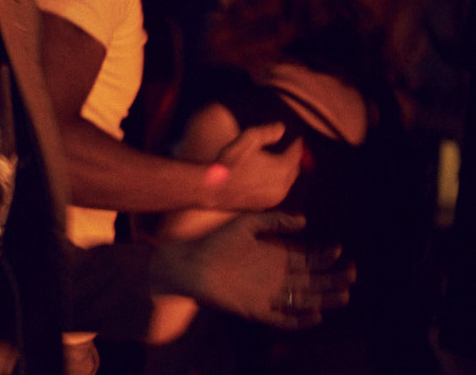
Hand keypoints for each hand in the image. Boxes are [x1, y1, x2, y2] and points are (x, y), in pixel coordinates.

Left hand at [154, 212, 354, 329]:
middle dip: (333, 278)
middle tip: (351, 273)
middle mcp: (276, 277)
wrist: (189, 263)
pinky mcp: (256, 310)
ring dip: (324, 299)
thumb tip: (304, 220)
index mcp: (275, 256)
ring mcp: (268, 295)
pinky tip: (315, 314)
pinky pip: (283, 319)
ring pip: (304, 300)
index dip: (325, 256)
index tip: (339, 250)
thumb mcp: (246, 224)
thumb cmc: (215, 241)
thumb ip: (274, 220)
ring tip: (344, 294)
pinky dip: (299, 319)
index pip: (308, 259)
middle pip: (312, 280)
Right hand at [212, 121, 301, 210]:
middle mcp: (283, 185)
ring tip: (273, 164)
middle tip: (286, 151)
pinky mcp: (266, 205)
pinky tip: (262, 178)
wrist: (214, 188)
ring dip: (283, 172)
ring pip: (286, 182)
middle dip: (291, 159)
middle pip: (294, 169)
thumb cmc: (230, 163)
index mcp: (282, 168)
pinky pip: (277, 192)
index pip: (296, 154)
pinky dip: (275, 183)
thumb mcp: (247, 139)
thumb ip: (267, 132)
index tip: (297, 139)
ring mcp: (275, 197)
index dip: (297, 145)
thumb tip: (281, 128)